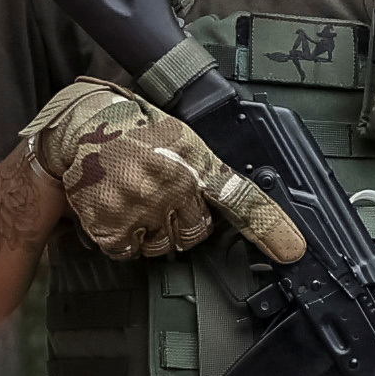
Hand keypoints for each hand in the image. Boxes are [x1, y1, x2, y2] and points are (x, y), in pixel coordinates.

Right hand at [21, 80, 300, 264]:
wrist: (82, 124)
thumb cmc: (136, 129)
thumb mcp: (182, 138)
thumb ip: (206, 170)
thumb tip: (231, 201)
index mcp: (195, 163)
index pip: (240, 198)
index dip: (269, 226)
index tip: (292, 250)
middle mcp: (171, 188)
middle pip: (195, 235)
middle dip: (182, 224)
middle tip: (160, 198)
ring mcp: (140, 209)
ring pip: (161, 247)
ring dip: (150, 233)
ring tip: (133, 199)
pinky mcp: (110, 225)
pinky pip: (127, 251)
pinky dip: (120, 238)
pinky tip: (114, 209)